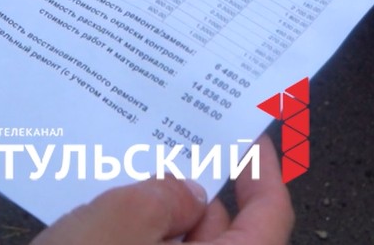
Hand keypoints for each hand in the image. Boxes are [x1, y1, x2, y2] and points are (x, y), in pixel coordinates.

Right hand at [30, 135, 292, 244]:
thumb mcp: (116, 225)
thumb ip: (161, 197)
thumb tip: (183, 195)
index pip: (269, 223)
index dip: (262, 175)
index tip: (247, 139)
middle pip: (226, 244)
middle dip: (202, 198)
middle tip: (174, 149)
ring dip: (161, 225)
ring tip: (128, 184)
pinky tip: (103, 227)